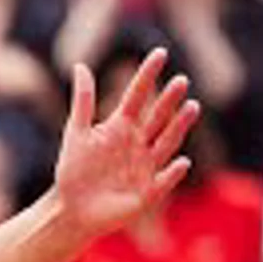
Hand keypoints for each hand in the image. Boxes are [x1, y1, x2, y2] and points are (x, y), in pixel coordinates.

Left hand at [51, 48, 198, 240]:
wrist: (70, 209)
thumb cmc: (72, 172)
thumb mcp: (76, 134)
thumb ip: (83, 102)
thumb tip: (80, 65)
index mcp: (120, 127)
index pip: (137, 96)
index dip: (147, 75)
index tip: (160, 52)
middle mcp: (138, 143)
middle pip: (157, 117)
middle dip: (169, 100)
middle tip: (181, 81)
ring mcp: (146, 166)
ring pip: (167, 142)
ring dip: (179, 127)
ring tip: (192, 107)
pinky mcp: (148, 192)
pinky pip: (163, 180)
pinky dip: (172, 172)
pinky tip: (181, 161)